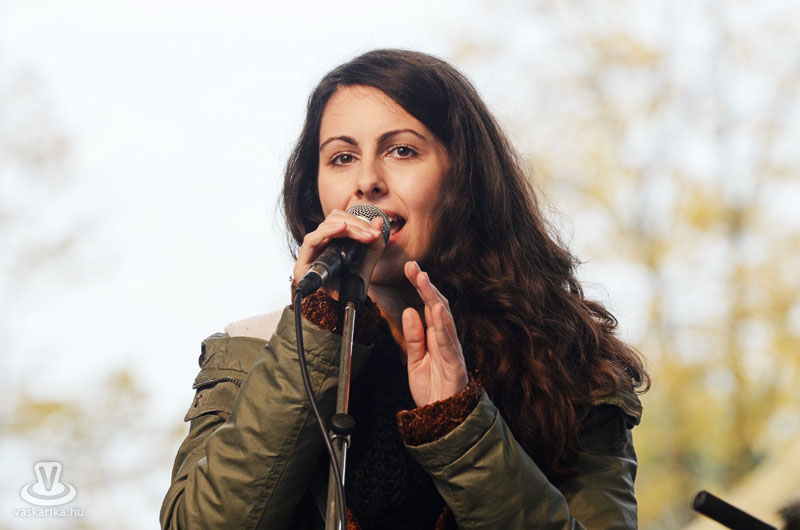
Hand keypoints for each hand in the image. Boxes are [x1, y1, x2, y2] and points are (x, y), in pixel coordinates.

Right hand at [294, 210, 385, 296]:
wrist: (344, 308)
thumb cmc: (352, 285)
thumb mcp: (368, 262)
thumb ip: (375, 243)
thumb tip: (379, 221)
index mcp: (333, 239)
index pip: (341, 219)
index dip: (358, 220)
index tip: (375, 230)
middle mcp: (320, 242)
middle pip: (333, 218)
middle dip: (355, 224)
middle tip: (371, 235)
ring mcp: (310, 251)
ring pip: (325, 225)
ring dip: (348, 227)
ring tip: (365, 236)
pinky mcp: (303, 261)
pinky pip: (312, 239)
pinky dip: (328, 231)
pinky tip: (342, 229)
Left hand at [402, 261, 468, 406]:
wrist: (442, 418)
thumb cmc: (432, 389)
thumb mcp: (414, 360)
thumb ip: (413, 337)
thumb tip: (409, 311)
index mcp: (435, 337)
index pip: (428, 306)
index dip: (420, 286)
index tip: (410, 268)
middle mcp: (445, 339)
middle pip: (437, 306)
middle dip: (426, 285)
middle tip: (414, 266)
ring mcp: (451, 350)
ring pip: (444, 319)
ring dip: (433, 298)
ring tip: (423, 280)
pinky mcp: (454, 363)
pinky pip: (448, 341)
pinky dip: (443, 324)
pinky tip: (437, 310)